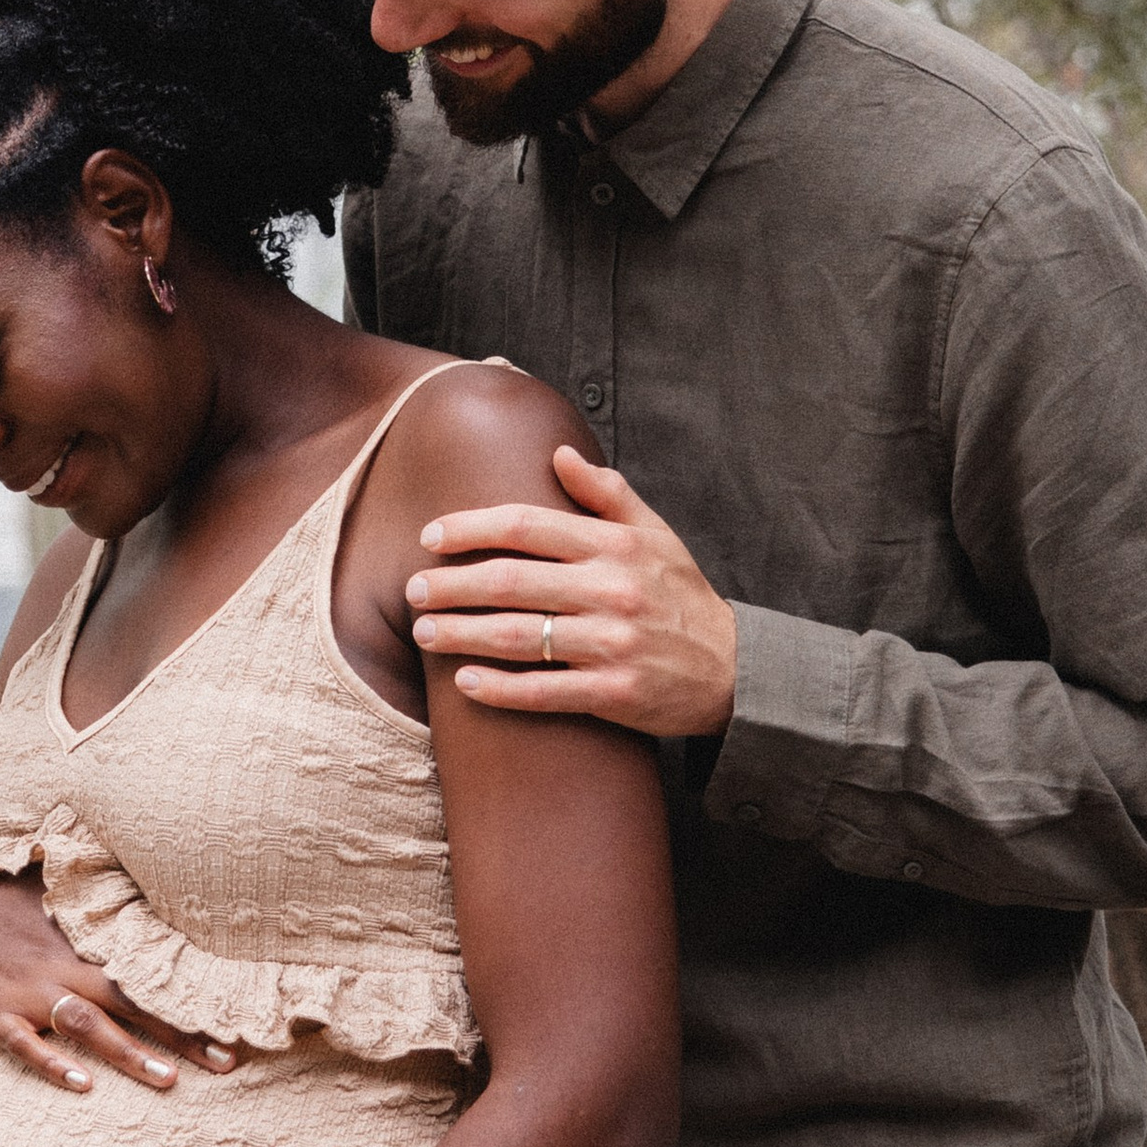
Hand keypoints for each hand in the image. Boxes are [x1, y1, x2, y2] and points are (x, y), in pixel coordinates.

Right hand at [0, 872, 237, 1091]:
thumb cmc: (5, 908)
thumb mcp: (56, 892)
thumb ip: (102, 893)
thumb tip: (156, 870)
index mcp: (85, 943)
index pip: (150, 971)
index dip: (193, 995)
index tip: (235, 1016)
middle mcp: (65, 968)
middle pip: (133, 1002)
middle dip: (181, 1033)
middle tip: (227, 1062)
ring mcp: (30, 995)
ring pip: (88, 1026)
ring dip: (130, 1053)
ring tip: (170, 1082)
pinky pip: (28, 1046)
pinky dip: (54, 1064)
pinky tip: (83, 1086)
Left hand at [404, 442, 738, 738]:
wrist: (734, 669)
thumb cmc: (682, 596)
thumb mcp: (656, 534)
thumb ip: (606, 493)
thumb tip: (558, 454)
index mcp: (614, 546)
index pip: (526, 525)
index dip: (470, 528)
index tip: (430, 536)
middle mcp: (611, 590)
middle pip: (509, 581)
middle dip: (451, 585)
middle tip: (412, 589)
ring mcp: (613, 644)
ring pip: (518, 637)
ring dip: (461, 635)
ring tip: (424, 632)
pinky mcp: (615, 693)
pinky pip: (544, 692)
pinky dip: (500, 689)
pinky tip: (464, 684)